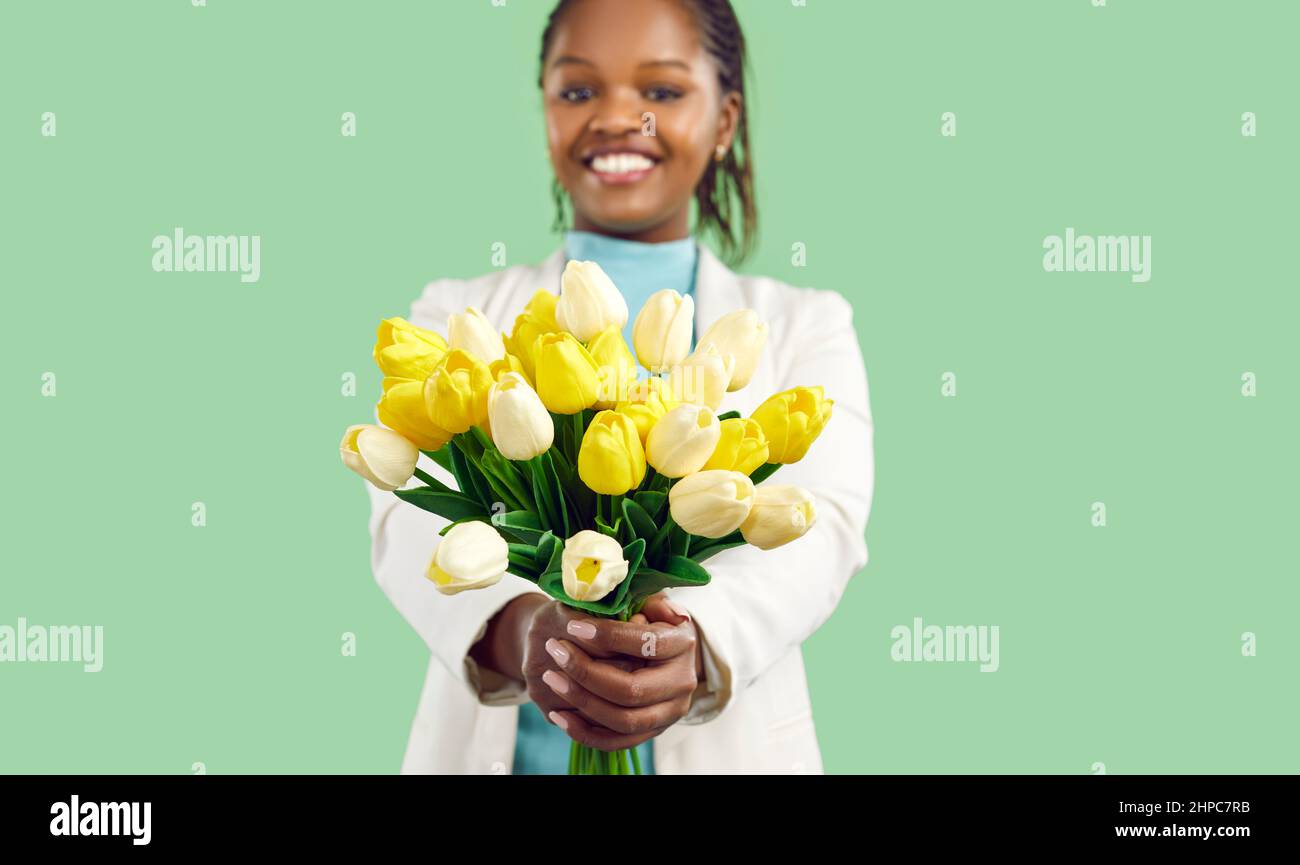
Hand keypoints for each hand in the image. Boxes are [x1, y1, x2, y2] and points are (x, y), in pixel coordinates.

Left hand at [533, 594, 700, 749]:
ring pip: (623, 720)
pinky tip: (558, 715)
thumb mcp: (643, 600)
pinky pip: (616, 742)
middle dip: (587, 672)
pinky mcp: (651, 732)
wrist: (653, 653)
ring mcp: (668, 712)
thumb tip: (635, 606)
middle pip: (632, 689)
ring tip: (551, 677)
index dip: (608, 636)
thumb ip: (636, 597)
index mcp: (683, 643)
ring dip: (581, 701)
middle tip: (554, 649)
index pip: (646, 644)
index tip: (573, 625)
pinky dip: (584, 732)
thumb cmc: (639, 618)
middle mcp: (683, 682)